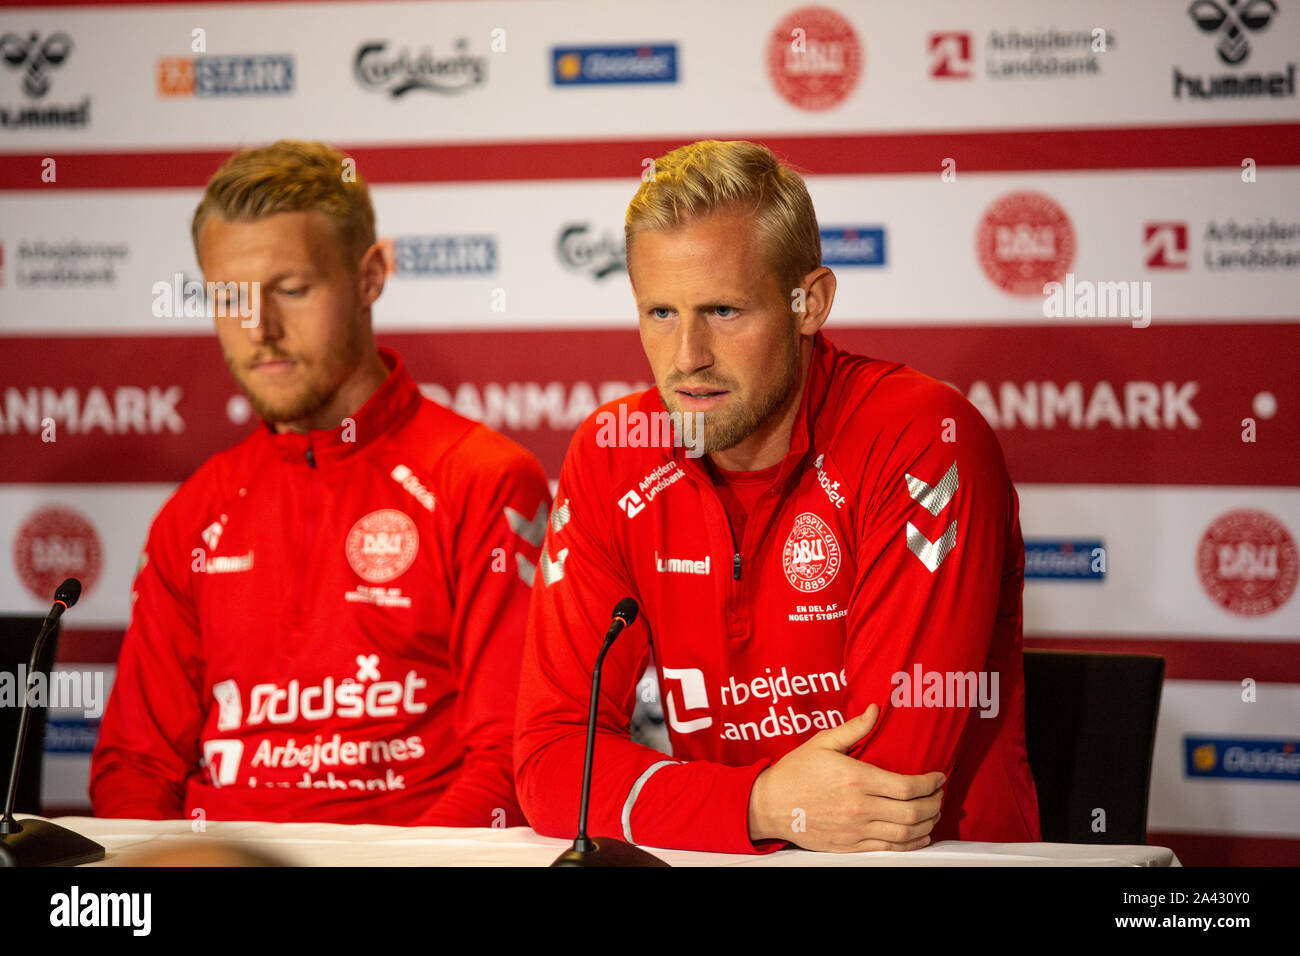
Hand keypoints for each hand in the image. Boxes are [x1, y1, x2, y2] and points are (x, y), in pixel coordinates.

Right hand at [746, 703, 945, 851]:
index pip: (907, 786)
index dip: (931, 784)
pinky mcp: (850, 846)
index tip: (939, 777)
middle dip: (935, 805)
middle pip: (912, 813)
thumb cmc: (795, 772)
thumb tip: (876, 709)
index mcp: (856, 778)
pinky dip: (910, 844)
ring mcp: (855, 830)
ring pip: (905, 834)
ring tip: (934, 814)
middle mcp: (859, 807)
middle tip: (940, 795)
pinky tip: (918, 836)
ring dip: (927, 825)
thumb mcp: (822, 742)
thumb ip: (854, 728)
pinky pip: (888, 849)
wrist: (770, 805)